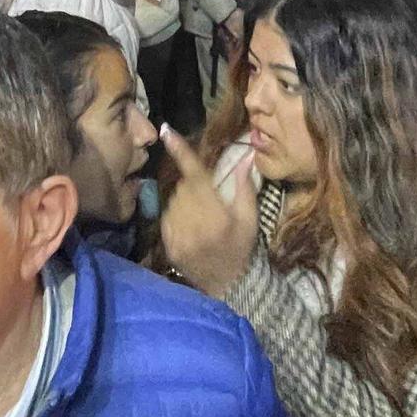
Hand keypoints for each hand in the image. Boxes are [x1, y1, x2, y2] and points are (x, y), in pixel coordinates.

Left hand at [157, 127, 259, 299]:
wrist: (227, 286)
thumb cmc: (242, 249)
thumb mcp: (250, 219)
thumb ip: (245, 188)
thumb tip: (246, 157)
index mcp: (216, 215)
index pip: (196, 175)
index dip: (181, 152)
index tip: (166, 130)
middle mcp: (194, 224)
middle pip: (184, 186)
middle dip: (194, 186)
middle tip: (209, 201)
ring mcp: (178, 235)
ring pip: (174, 200)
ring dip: (185, 201)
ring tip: (201, 217)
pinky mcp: (168, 244)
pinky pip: (167, 216)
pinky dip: (177, 215)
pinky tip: (191, 227)